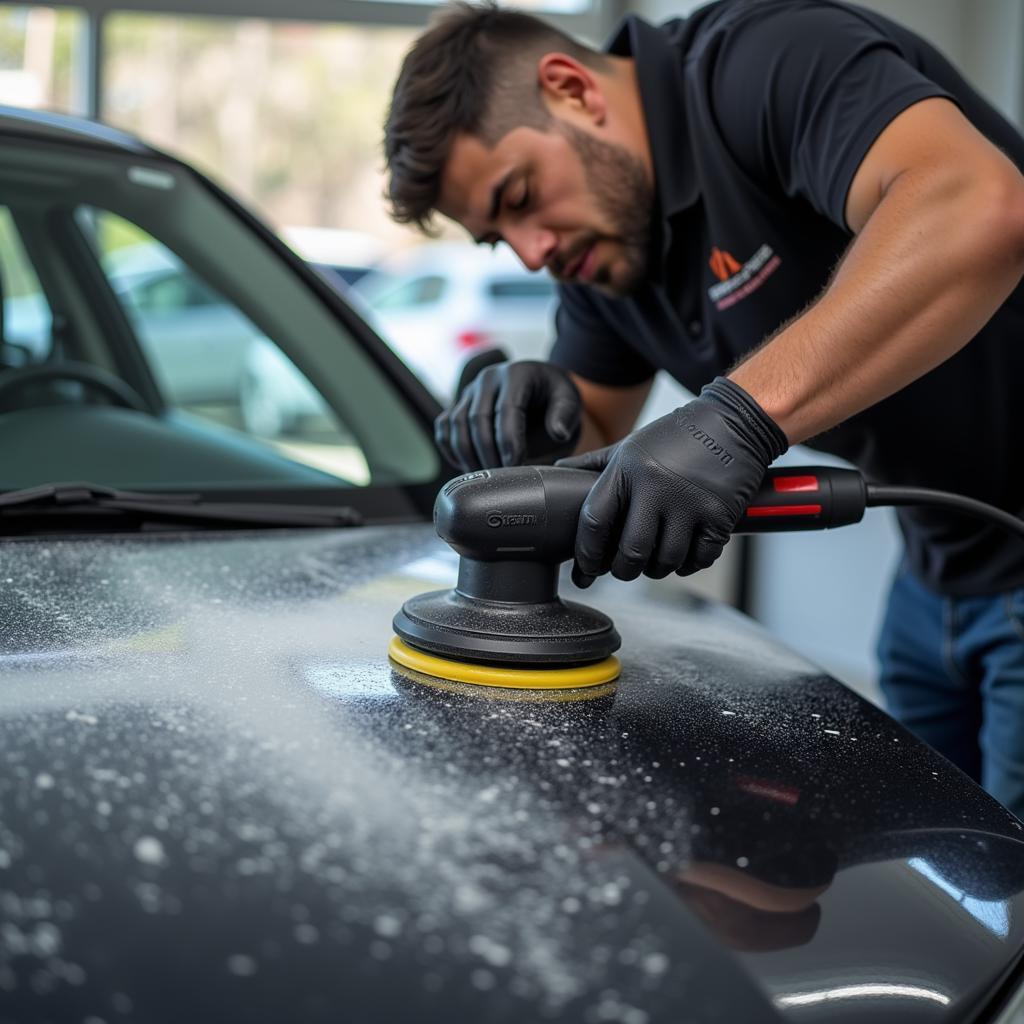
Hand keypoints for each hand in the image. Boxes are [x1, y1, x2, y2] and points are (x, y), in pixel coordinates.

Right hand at [435, 360, 580, 471]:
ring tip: (485, 476)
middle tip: (501, 477)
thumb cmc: (554, 397)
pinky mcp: (459, 405)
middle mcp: (488, 378)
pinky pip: (444, 427)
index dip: (509, 440)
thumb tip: (557, 432)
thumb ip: (565, 415)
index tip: (516, 464)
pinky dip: (450, 449)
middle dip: (488, 453)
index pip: (506, 409)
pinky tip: (466, 466)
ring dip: (467, 455)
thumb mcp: (568, 400)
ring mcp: (470, 391)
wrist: (540, 387)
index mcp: (516, 374)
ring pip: (456, 424)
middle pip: (477, 418)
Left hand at [557, 377, 787, 585]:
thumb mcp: (630, 444)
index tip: (584, 568)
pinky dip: (688, 565)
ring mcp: (689, 503)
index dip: (586, 552)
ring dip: (657, 570)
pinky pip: (698, 559)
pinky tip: (683, 556)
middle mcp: (656, 487)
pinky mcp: (719, 515)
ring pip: (665, 561)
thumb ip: (594, 463)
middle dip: (623, 570)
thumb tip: (558, 470)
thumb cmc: (677, 436)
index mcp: (628, 469)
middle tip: (623, 570)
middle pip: (630, 552)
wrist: (734, 421)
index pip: (595, 521)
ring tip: (654, 562)